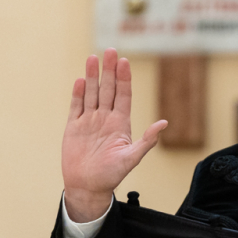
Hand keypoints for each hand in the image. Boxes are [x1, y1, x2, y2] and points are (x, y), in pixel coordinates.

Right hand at [62, 49, 166, 221]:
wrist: (88, 187)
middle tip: (110, 50)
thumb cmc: (112, 175)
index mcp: (121, 123)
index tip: (124, 62)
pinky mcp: (74, 127)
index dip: (124, 79)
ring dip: (92, 76)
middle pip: (108, 89)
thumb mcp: (132, 158)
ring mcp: (89, 121)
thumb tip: (164, 123)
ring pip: (92, 94)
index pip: (123, 96)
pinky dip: (78, 93)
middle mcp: (105, 118)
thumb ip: (147, 140)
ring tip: (93, 58)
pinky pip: (76, 106)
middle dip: (109, 70)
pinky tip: (80, 80)